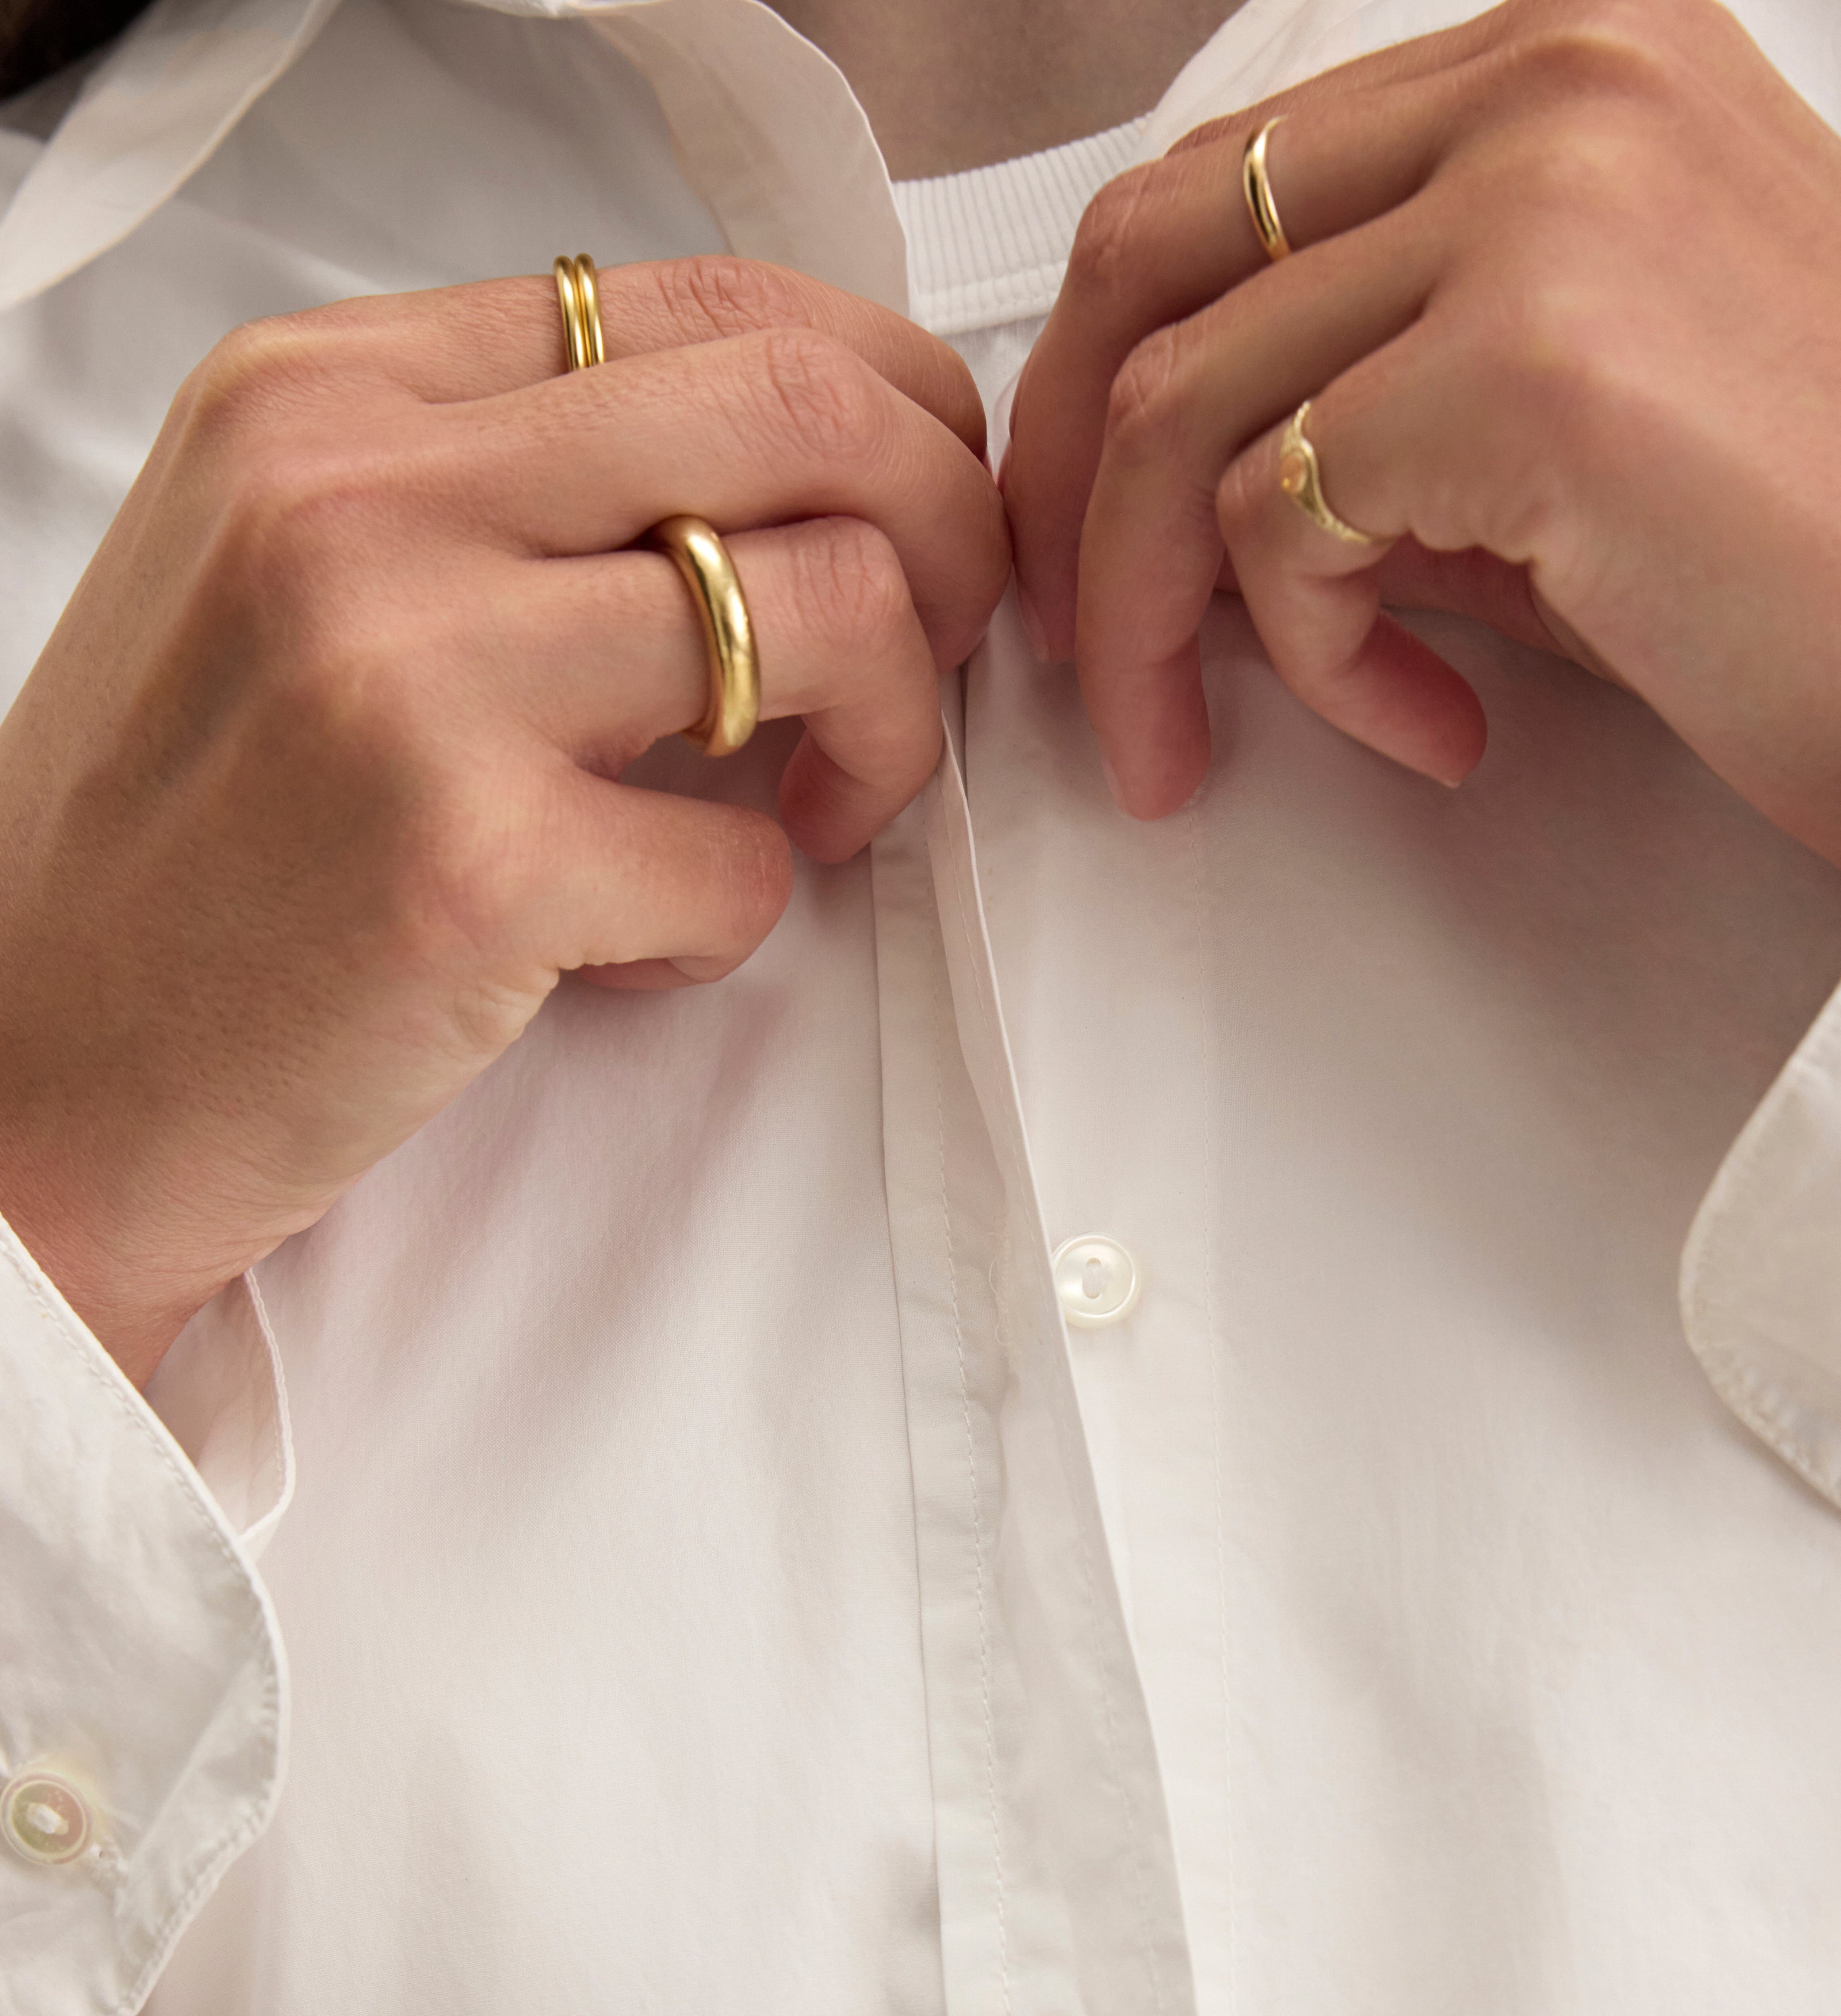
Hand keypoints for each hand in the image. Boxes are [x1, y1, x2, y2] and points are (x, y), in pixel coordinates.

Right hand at [0, 259, 1007, 1383]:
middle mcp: (363, 493)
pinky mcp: (469, 863)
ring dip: (888, 728)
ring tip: (811, 813)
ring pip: (829, 607)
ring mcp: (412, 671)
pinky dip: (733, 921)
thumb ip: (498, 498)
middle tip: (927, 655)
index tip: (904, 518)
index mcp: (326, 394)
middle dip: (944, 534)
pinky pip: (748, 860)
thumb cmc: (186, 850)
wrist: (39, 1080)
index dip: (875, 407)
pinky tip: (623, 950)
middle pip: (806, 411)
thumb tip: (771, 488)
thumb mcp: (291, 580)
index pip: (703, 305)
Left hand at [1004, 0, 1840, 887]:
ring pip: (1172, 407)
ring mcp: (1541, 209)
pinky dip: (1306, 667)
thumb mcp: (1580, 419)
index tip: (1097, 528)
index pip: (1227, 184)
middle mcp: (1552, 86)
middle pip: (1150, 258)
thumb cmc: (1840, 560)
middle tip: (1082, 645)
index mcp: (1570, 62)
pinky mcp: (1532, 366)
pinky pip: (1270, 521)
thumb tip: (1200, 481)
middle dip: (1071, 484)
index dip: (1108, 373)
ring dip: (1151, 616)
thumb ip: (1388, 394)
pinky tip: (1424, 726)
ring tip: (1204, 737)